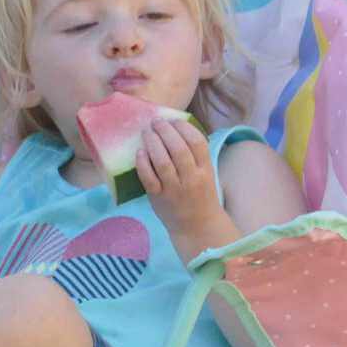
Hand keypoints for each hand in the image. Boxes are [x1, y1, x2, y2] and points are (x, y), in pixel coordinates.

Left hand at [138, 120, 229, 243]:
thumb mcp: (206, 174)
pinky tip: (139, 152)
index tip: (173, 119)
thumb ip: (196, 156)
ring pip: (162, 161)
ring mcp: (174, 188)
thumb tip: (177, 129)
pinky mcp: (158, 197)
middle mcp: (191, 178)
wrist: (197, 226)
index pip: (196, 142)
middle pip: (178, 148)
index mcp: (206, 170)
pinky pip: (148, 177)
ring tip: (146, 132)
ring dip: (152, 143)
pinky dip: (142, 163)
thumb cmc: (200, 196)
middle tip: (156, 122)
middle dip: (165, 131)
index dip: (183, 127)